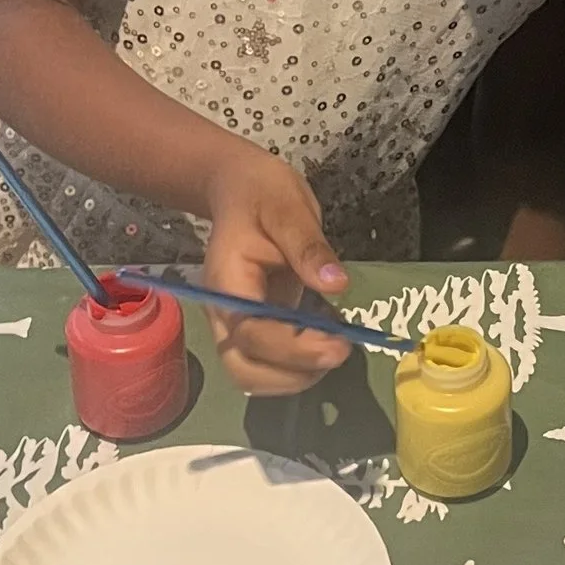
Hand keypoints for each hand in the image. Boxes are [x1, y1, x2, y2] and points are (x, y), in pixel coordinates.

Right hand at [198, 144, 355, 391]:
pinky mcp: (252, 327)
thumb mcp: (288, 208)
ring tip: (336, 347)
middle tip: (341, 352)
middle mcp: (223, 313)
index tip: (338, 346)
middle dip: (293, 375)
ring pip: (252, 375)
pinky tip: (325, 338)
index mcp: (226, 283)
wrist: (239, 187)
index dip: (294, 349)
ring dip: (296, 377)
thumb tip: (336, 284)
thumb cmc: (260, 192)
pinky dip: (297, 365)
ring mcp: (234, 323)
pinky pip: (267, 363)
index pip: (251, 334)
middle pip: (244, 370)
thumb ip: (309, 247)